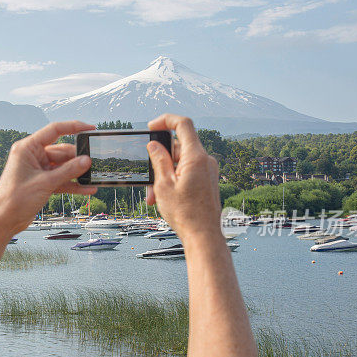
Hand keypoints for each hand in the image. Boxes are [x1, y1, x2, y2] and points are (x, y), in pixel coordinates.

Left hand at [0, 121, 97, 235]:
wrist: (4, 220)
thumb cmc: (14, 199)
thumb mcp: (45, 183)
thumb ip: (68, 171)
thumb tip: (86, 161)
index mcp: (28, 148)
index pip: (54, 131)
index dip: (74, 127)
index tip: (90, 128)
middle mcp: (33, 156)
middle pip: (62, 151)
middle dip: (78, 158)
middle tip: (94, 163)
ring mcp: (38, 170)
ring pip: (63, 167)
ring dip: (77, 173)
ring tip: (93, 177)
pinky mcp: (42, 183)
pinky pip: (61, 180)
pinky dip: (72, 184)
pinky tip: (87, 189)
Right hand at [145, 114, 221, 240]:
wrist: (203, 236)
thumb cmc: (185, 213)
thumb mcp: (163, 185)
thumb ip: (159, 160)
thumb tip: (154, 145)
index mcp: (195, 157)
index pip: (183, 124)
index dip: (166, 120)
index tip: (151, 127)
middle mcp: (205, 160)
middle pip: (178, 147)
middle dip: (160, 160)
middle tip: (147, 178)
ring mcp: (208, 170)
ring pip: (181, 162)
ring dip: (165, 174)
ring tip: (154, 196)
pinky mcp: (208, 180)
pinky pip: (188, 171)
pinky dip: (174, 179)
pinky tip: (164, 197)